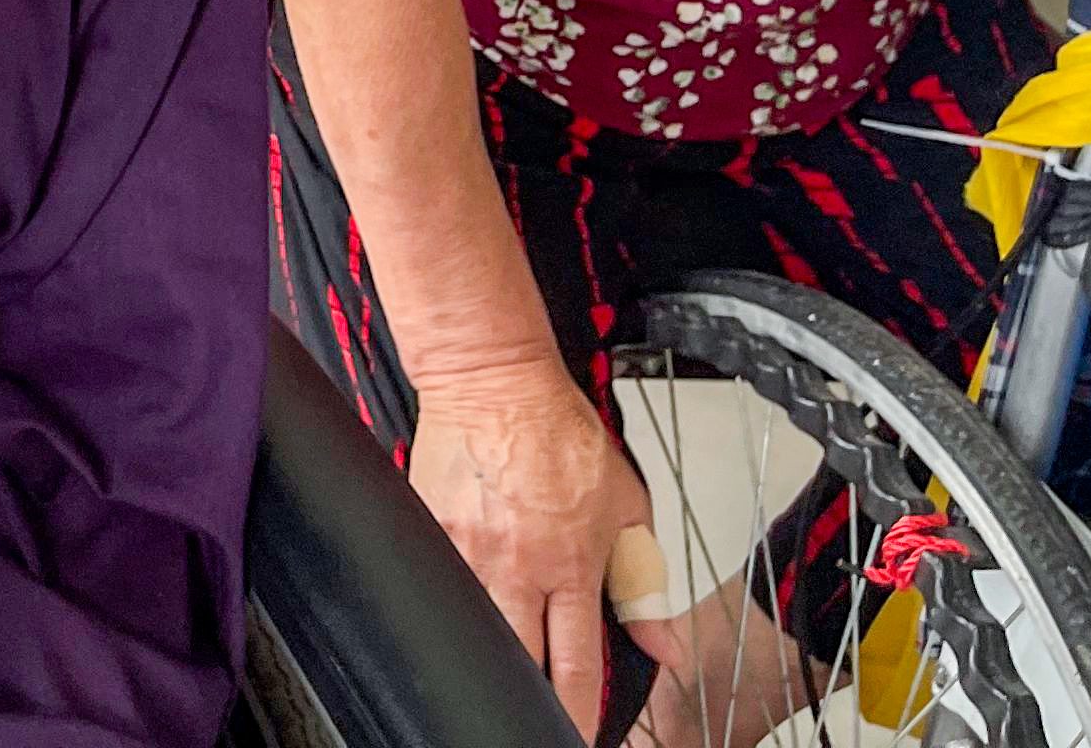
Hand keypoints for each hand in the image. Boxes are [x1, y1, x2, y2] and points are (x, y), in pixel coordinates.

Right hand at [407, 360, 660, 738]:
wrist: (491, 378)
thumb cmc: (557, 432)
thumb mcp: (626, 503)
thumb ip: (645, 580)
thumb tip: (663, 645)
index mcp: (570, 564)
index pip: (573, 667)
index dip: (576, 715)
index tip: (576, 733)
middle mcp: (515, 565)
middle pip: (517, 660)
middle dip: (528, 692)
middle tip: (536, 704)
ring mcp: (465, 550)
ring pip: (473, 628)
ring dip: (491, 645)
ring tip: (503, 647)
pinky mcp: (427, 528)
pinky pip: (439, 582)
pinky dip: (454, 597)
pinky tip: (464, 592)